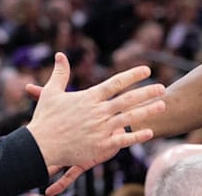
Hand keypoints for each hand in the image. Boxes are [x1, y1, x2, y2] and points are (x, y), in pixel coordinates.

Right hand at [25, 53, 164, 195]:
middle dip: (147, 92)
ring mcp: (100, 129)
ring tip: (162, 105)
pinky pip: (122, 140)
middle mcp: (98, 112)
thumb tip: (60, 54)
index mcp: (89, 97)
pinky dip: (136, 136)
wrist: (38, 147)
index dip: (133, 75)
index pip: (116, 83)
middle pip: (128, 99)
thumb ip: (60, 73)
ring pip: (129, 118)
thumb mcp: (51, 92)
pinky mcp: (99, 146)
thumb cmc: (45, 119)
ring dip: (147, 111)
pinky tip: (149, 132)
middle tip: (163, 87)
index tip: (147, 70)